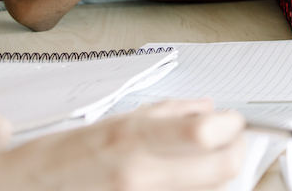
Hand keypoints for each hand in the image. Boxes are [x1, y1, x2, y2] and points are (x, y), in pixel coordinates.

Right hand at [0, 99, 245, 190]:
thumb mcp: (113, 120)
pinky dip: (191, 186)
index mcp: (132, 140)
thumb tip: (207, 108)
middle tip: (228, 140)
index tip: (232, 121)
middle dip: (234, 150)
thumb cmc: (57, 159)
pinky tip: (176, 176)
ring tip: (196, 159)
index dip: (233, 126)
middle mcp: (138, 176)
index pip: (210, 134)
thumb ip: (168, 113)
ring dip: (213, 171)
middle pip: (224, 168)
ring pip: (210, 188)